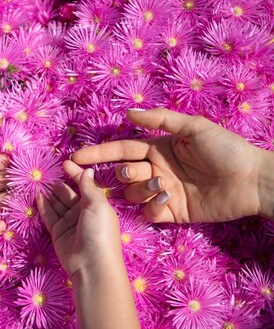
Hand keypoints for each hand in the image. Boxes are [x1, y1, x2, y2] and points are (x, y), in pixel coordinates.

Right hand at [37, 161, 121, 278]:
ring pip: (57, 204)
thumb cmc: (100, 232)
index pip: (84, 184)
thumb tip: (87, 170)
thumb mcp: (97, 205)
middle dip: (59, 183)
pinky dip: (43, 205)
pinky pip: (49, 215)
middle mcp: (83, 212)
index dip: (75, 173)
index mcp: (97, 204)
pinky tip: (37, 195)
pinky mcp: (58, 232)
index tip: (64, 163)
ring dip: (49, 193)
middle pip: (69, 194)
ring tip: (38, 181)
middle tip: (45, 171)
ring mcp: (70, 223)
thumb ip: (88, 187)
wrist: (92, 265)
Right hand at [72, 108, 270, 222]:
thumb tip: (129, 114)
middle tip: (143, 173)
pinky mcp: (173, 213)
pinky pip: (150, 214)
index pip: (121, 151)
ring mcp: (163, 193)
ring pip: (134, 194)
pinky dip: (152, 208)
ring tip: (165, 187)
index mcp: (158, 149)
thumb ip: (160, 120)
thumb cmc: (226, 150)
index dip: (98, 154)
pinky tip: (167, 202)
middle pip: (124, 174)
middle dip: (125, 174)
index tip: (76, 158)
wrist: (252, 181)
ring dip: (143, 190)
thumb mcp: (194, 128)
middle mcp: (157, 170)